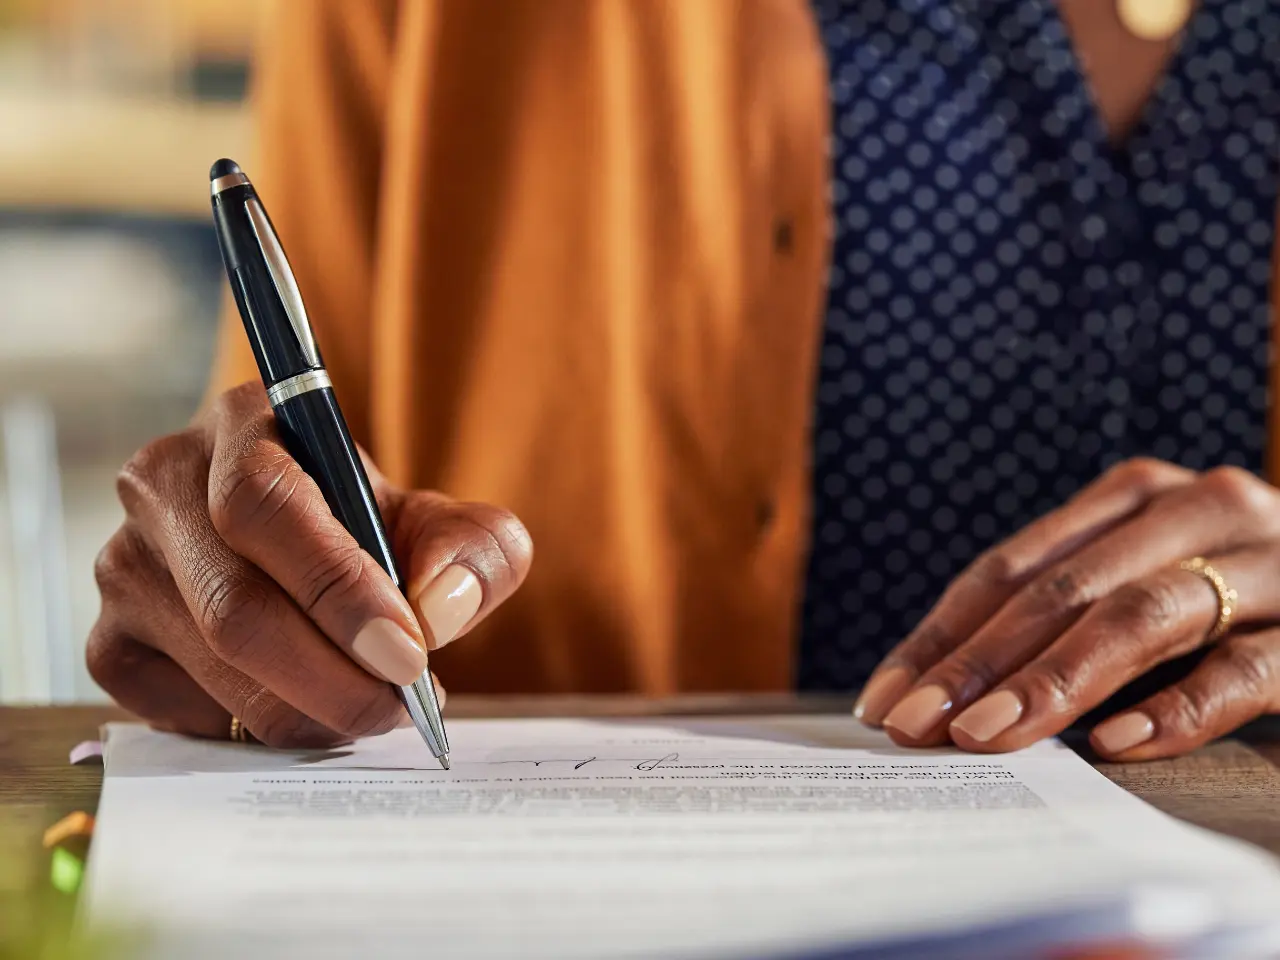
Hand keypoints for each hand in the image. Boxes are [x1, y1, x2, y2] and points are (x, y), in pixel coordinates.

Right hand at [88, 383, 532, 747]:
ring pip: (210, 665)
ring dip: (305, 708)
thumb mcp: (445, 523)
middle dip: (332, 676)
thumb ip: (473, 550)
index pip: (266, 505)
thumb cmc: (375, 528)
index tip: (407, 656)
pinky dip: (250, 726)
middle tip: (398, 708)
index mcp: (245, 422)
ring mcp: (123, 564)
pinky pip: (174, 710)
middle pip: (235, 605)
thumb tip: (437, 608)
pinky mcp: (108, 640)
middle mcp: (162, 482)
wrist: (317, 548)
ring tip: (369, 709)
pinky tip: (301, 707)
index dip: (339, 590)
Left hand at [853, 458, 1279, 759]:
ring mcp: (1264, 561)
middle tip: (918, 726)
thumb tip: (940, 693)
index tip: (887, 699)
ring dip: (1057, 681)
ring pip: (1142, 616)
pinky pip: (1243, 668)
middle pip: (1062, 590)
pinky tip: (1117, 742)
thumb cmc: (1232, 599)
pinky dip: (1178, 706)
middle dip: (979, 664)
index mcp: (1134, 497)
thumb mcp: (1142, 587)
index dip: (943, 636)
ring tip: (990, 735)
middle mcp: (1196, 509)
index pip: (1011, 568)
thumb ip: (1067, 616)